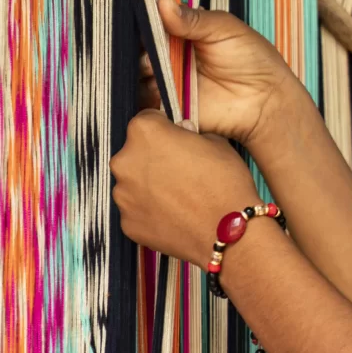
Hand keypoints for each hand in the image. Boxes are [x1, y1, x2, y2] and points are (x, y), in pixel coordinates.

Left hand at [111, 110, 261, 267]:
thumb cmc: (225, 182)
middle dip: (154, 158)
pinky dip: (151, 210)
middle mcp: (124, 161)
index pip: (146, 120)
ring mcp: (123, 195)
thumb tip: (181, 135)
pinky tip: (176, 214)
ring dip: (151, 185)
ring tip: (180, 196)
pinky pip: (137, 210)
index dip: (164, 128)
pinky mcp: (127, 223)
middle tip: (181, 170)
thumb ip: (189, 134)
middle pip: (135, 152)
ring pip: (135, 183)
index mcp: (145, 132)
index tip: (176, 138)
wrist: (228, 232)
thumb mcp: (215, 141)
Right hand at [138, 0, 308, 150]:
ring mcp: (166, 80)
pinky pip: (143, 100)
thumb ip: (193, 19)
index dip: (142, 20)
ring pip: (135, 72)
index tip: (140, 18)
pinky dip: (143, 93)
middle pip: (137, 48)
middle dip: (139, 47)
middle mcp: (169, 55)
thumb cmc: (252, 58)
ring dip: (139, 69)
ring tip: (155, 68)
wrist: (265, 100)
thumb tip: (162, 1)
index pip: (150, 22)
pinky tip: (157, 87)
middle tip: (152, 49)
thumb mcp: (224, 29)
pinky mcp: (167, 106)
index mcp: (182, 31)